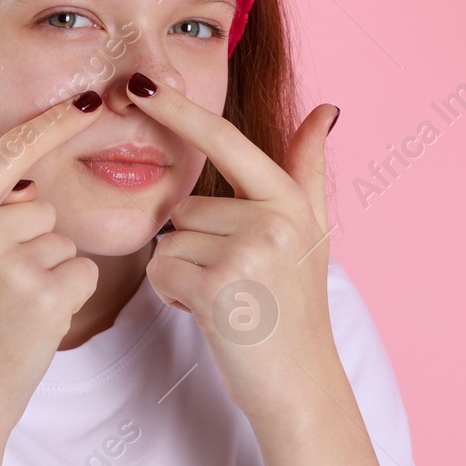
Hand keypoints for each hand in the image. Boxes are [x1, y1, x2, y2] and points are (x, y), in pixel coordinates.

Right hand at [0, 92, 106, 446]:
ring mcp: (8, 262)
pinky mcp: (44, 293)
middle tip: (1, 294)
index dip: (51, 126)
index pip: (8, 155)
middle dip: (35, 245)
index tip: (88, 103)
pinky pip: (82, 271)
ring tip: (12, 312)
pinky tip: (35, 323)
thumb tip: (30, 188)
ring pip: (63, 242)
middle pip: (42, 209)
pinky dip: (69, 296)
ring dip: (52, 274)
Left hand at [125, 73, 339, 420]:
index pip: (226, 142)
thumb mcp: (311, 231)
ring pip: (170, 240)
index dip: (180, 111)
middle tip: (234, 280)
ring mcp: (247, 253)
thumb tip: (326, 109)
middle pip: (186, 207)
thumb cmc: (296, 306)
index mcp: (289, 201)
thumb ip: (308, 168)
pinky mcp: (218, 287)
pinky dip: (172, 295)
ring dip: (183, 272)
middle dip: (194, 244)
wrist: (300, 382)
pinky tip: (210, 314)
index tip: (139, 84)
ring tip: (226, 298)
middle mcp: (272, 220)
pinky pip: (161, 270)